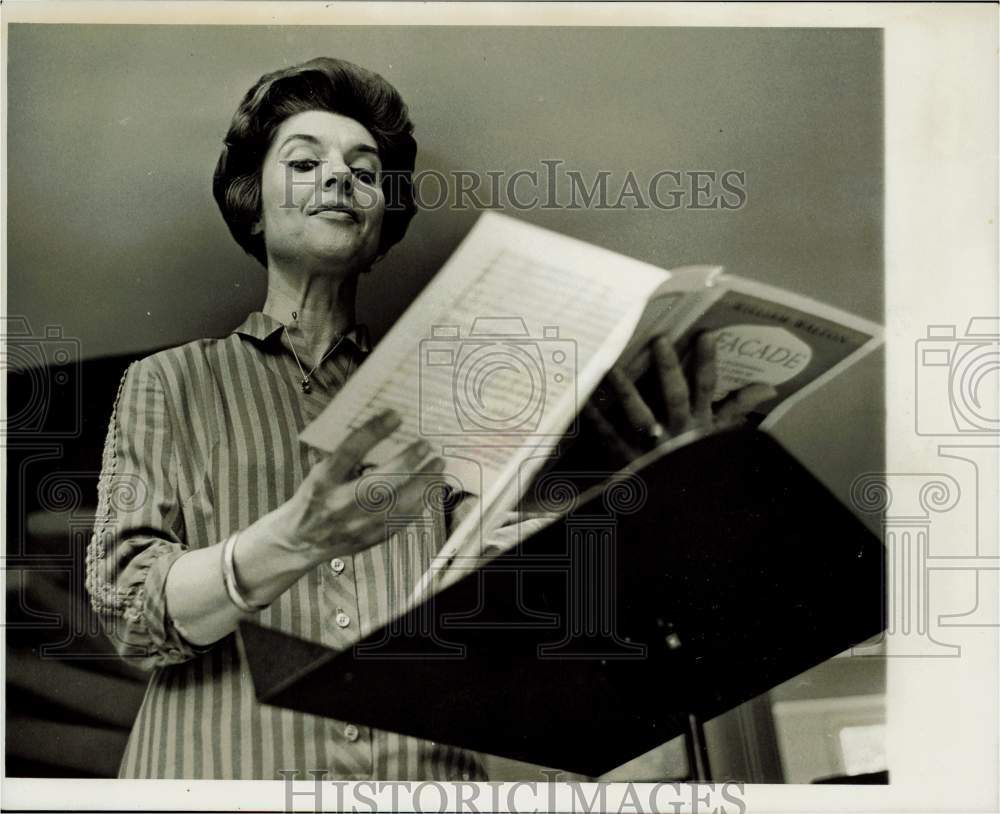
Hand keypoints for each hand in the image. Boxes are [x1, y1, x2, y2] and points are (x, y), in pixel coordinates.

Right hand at [279, 409, 444, 562]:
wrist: (300, 541)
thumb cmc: (314, 498)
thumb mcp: (321, 472)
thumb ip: (348, 457)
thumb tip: (384, 433)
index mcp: (322, 481)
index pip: (348, 452)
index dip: (373, 432)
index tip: (394, 416)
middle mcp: (338, 504)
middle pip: (376, 482)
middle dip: (406, 462)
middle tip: (426, 446)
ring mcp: (354, 526)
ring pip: (395, 505)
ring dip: (421, 484)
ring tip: (437, 467)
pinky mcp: (369, 539)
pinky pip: (400, 521)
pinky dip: (419, 504)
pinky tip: (430, 490)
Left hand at [583, 332, 776, 465]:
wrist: (680, 510)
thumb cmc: (700, 465)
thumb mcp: (721, 437)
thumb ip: (738, 408)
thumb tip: (768, 387)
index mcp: (701, 424)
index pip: (708, 389)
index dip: (708, 363)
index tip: (706, 334)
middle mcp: (678, 433)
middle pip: (675, 396)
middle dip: (669, 369)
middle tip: (659, 340)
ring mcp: (653, 447)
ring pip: (639, 414)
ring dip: (627, 390)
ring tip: (613, 366)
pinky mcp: (630, 460)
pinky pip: (611, 438)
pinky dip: (598, 420)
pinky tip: (586, 400)